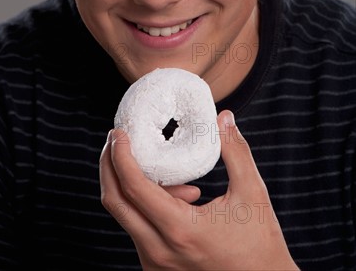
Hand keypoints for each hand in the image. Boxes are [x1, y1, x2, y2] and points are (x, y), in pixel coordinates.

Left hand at [99, 110, 298, 269]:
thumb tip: (224, 117)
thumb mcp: (252, 193)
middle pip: (115, 201)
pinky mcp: (157, 268)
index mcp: (180, 230)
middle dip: (110, 165)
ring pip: (126, 215)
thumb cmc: (261, 244)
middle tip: (117, 139)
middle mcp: (159, 251)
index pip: (133, 187)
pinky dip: (146, 205)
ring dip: (133, 186)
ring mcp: (155, 264)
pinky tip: (180, 197)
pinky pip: (138, 229)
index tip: (118, 132)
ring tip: (168, 173)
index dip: (120, 155)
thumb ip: (236, 151)